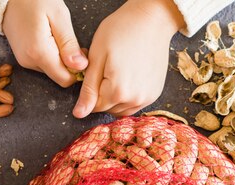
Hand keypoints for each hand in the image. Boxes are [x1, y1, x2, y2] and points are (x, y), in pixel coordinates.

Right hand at [3, 0, 87, 86]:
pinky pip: (44, 64)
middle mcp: (29, 61)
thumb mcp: (59, 17)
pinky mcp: (23, 58)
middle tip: (71, 41)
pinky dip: (51, 56)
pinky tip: (50, 39)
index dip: (78, 70)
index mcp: (39, 53)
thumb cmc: (34, 0)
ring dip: (60, 58)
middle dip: (70, 63)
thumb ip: (69, 44)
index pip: (65, 79)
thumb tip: (81, 67)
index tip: (82, 52)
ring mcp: (24, 61)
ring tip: (58, 36)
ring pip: (52, 70)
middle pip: (59, 76)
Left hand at [73, 0, 184, 117]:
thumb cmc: (121, 32)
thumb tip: (79, 113)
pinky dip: (129, 96)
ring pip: (122, 109)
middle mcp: (135, 100)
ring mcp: (147, 98)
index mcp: (118, 92)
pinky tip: (129, 77)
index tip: (95, 70)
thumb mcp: (97, 58)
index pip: (95, 106)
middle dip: (103, 94)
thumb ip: (88, 90)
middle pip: (109, 109)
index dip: (90, 89)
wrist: (151, 21)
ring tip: (117, 73)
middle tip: (106, 69)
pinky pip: (136, 104)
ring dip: (115, 98)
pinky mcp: (155, 93)